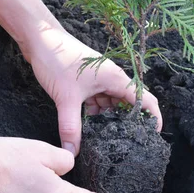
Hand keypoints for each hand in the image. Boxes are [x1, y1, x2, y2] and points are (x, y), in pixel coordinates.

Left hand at [28, 27, 161, 154]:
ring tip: (105, 138)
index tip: (153, 137)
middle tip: (125, 143)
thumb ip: (71, 128)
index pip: (145, 100)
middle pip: (128, 104)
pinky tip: (88, 126)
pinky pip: (97, 100)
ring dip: (109, 119)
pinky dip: (95, 113)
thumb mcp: (66, 99)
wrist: (40, 38)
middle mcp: (111, 79)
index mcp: (116, 79)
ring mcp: (99, 79)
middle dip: (128, 122)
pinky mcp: (86, 81)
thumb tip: (72, 154)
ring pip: (111, 103)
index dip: (152, 118)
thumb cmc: (58, 60)